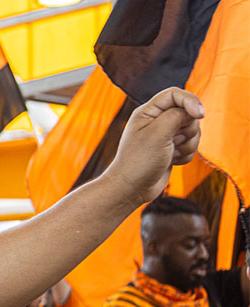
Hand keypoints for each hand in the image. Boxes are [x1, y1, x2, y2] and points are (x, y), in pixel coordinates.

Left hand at [103, 87, 203, 205]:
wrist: (131, 189)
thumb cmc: (139, 161)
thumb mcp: (158, 133)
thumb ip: (177, 115)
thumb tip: (193, 111)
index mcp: (147, 112)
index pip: (175, 94)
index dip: (190, 101)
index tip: (199, 115)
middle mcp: (156, 121)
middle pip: (188, 113)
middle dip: (188, 129)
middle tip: (174, 141)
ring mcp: (164, 136)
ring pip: (192, 131)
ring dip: (188, 144)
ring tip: (171, 154)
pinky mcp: (171, 149)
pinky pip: (190, 146)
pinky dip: (185, 155)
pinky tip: (171, 162)